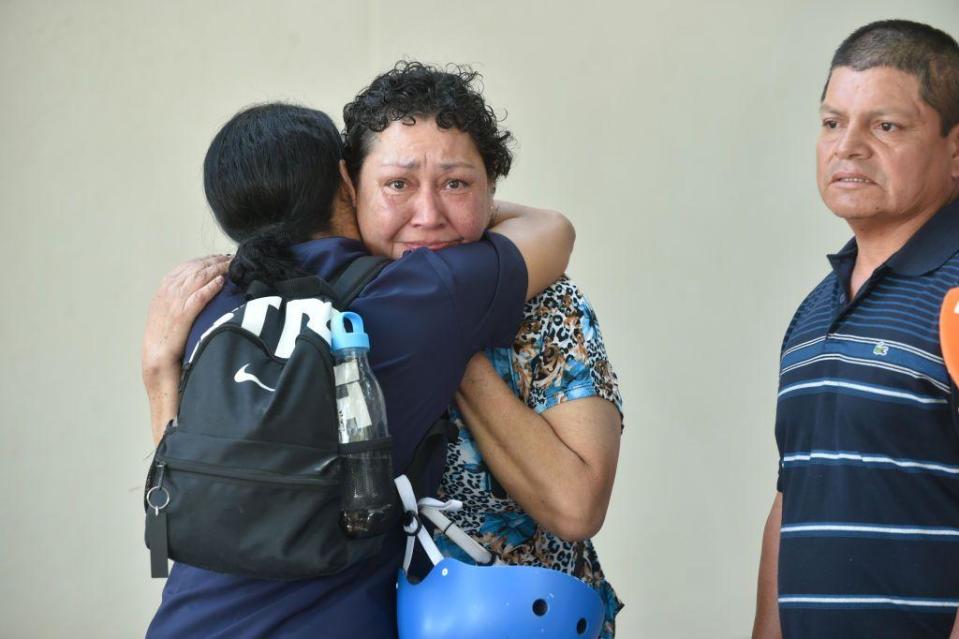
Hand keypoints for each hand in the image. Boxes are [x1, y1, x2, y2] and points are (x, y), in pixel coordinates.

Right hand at [141, 255, 228, 384]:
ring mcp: (176, 301)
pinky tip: (221, 282)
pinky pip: (199, 296)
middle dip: (215, 261)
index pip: (190, 266)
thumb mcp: (170, 307)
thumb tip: (201, 284)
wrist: (156, 353)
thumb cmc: (166, 332)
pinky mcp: (183, 314)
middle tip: (232, 259)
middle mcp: (170, 289)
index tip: (221, 258)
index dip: (207, 260)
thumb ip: (182, 294)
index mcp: (166, 286)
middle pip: (197, 268)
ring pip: (199, 277)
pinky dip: (210, 287)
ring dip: (217, 269)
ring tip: (232, 265)